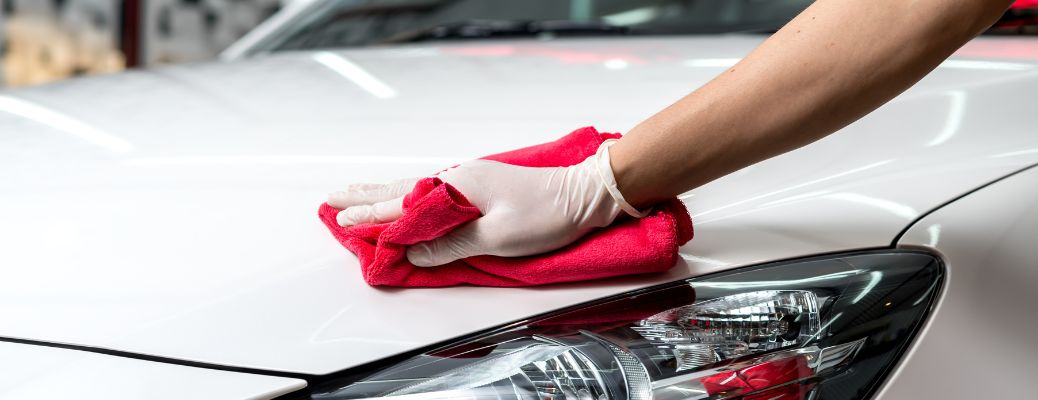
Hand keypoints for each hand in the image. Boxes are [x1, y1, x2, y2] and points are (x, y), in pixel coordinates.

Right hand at [328, 156, 622, 265]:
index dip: (371, 216)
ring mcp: (466, 181)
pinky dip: (405, 196)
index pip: (403, 205)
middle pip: (399, 190)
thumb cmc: (545, 214)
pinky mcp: (478, 188)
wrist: (583, 195)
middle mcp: (456, 179)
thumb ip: (451, 244)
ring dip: (380, 193)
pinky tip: (401, 199)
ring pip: (411, 188)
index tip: (340, 222)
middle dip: (364, 197)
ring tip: (354, 195)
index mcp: (457, 186)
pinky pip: (428, 192)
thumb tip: (413, 252)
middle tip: (331, 200)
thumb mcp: (497, 236)